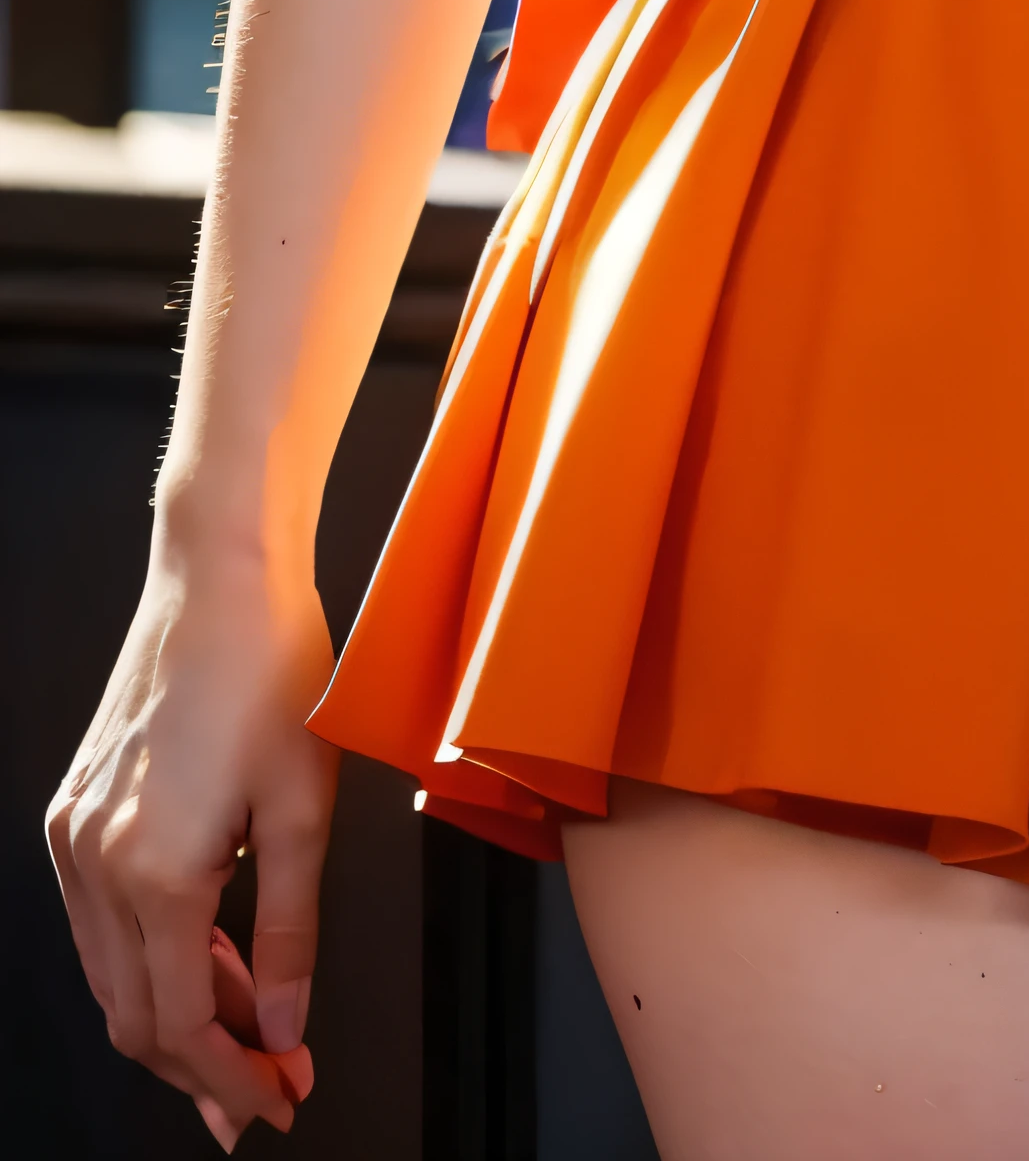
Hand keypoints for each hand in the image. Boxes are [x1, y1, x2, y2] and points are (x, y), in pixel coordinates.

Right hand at [48, 543, 337, 1146]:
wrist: (219, 574)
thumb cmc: (273, 666)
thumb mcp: (306, 807)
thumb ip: (290, 934)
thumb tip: (279, 1031)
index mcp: (157, 871)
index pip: (181, 1026)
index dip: (230, 1082)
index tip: (279, 1103)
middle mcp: (98, 861)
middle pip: (136, 1018)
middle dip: (203, 1068)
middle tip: (267, 1087)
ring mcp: (76, 836)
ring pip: (113, 977)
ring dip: (177, 1017)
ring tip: (249, 1029)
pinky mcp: (75, 812)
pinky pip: (102, 922)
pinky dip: (153, 957)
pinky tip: (209, 956)